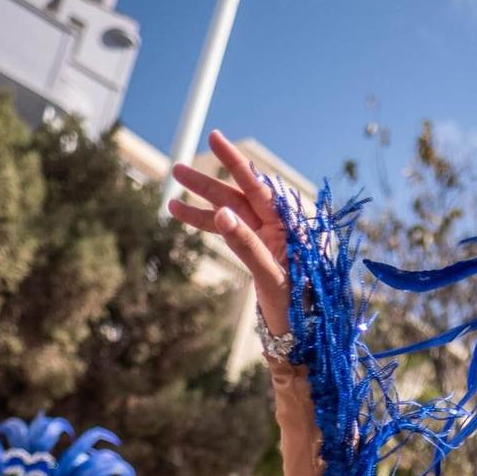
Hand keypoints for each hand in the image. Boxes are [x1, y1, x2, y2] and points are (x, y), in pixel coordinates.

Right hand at [167, 132, 293, 334]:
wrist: (304, 337)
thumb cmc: (296, 309)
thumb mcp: (271, 277)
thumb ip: (247, 245)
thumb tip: (222, 213)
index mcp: (289, 226)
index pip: (257, 186)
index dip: (234, 162)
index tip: (215, 138)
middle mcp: (278, 227)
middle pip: (238, 196)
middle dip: (207, 183)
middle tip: (177, 168)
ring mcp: (267, 240)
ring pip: (230, 213)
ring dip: (202, 203)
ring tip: (172, 191)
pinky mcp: (258, 253)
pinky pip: (230, 233)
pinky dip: (208, 225)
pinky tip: (184, 214)